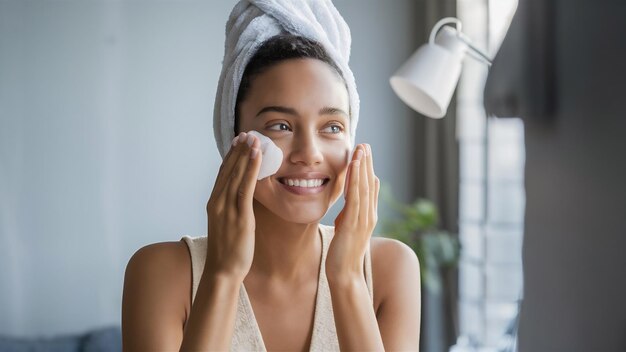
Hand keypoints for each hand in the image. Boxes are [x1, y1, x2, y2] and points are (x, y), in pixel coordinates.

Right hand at [204, 131, 261, 280]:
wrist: (222, 272)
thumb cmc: (227, 251)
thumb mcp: (227, 225)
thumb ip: (231, 209)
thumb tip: (241, 199)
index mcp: (214, 204)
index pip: (222, 174)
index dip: (230, 156)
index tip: (237, 142)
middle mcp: (218, 202)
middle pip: (228, 170)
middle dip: (238, 150)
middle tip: (246, 133)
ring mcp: (227, 208)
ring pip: (236, 174)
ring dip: (245, 154)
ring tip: (253, 138)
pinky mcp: (239, 216)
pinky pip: (246, 187)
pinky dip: (251, 169)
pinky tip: (257, 156)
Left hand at [326, 144, 379, 281]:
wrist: (345, 274)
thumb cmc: (344, 254)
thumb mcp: (347, 229)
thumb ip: (349, 215)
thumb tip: (347, 205)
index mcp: (367, 215)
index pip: (369, 188)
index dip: (367, 170)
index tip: (365, 153)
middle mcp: (369, 215)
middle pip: (369, 183)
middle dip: (367, 162)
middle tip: (365, 144)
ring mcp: (363, 218)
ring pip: (364, 186)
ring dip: (363, 166)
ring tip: (361, 148)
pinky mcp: (353, 223)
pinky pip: (355, 196)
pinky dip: (355, 179)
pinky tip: (354, 166)